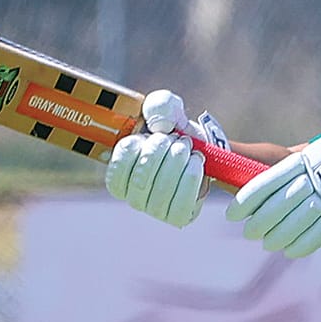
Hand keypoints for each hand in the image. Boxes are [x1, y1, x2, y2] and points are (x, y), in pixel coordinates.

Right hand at [102, 89, 228, 227]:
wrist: (202, 149)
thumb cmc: (176, 131)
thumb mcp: (166, 109)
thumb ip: (159, 105)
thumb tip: (159, 125)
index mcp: (119, 175)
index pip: (118, 167)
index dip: (137, 147)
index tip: (154, 132)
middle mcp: (133, 196)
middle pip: (141, 180)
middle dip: (163, 152)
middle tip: (177, 139)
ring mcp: (154, 210)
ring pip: (162, 191)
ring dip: (179, 163)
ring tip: (188, 149)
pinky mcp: (178, 216)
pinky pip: (181, 204)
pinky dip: (191, 178)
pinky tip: (197, 163)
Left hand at [226, 132, 320, 258]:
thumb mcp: (310, 153)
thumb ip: (285, 165)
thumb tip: (246, 176)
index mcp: (302, 161)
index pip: (266, 182)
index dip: (247, 201)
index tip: (233, 214)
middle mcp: (314, 178)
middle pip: (279, 205)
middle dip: (260, 222)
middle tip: (249, 232)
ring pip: (297, 221)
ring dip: (278, 236)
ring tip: (267, 244)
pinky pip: (318, 232)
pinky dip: (302, 244)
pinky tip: (290, 251)